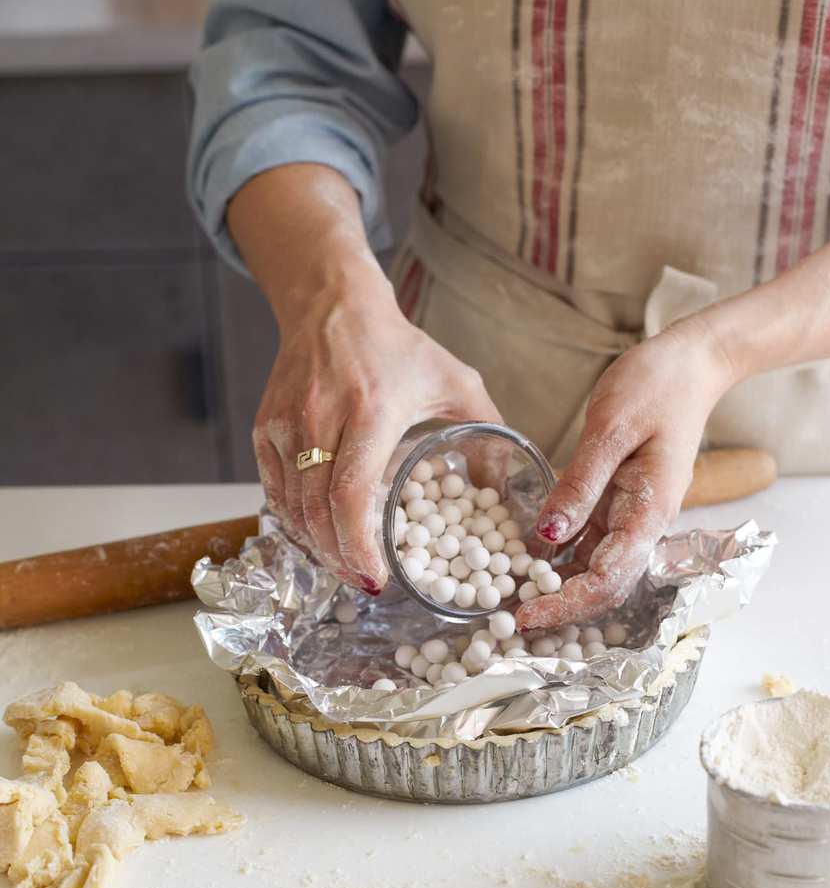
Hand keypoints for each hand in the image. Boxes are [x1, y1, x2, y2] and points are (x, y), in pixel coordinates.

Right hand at [253, 286, 500, 592]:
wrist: (333, 304)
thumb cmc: (399, 346)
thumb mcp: (455, 381)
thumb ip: (488, 432)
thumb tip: (507, 487)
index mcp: (371, 410)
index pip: (352, 494)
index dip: (359, 546)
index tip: (376, 577)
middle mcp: (322, 418)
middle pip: (318, 512)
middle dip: (340, 559)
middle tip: (366, 583)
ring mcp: (287, 423)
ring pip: (292, 507)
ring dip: (317, 547)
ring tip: (345, 566)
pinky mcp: (266, 427)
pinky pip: (275, 490)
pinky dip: (294, 522)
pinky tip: (318, 537)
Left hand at [516, 317, 736, 628]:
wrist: (693, 363)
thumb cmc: (656, 385)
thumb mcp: (610, 429)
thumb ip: (580, 483)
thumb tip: (548, 536)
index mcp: (649, 510)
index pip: (607, 578)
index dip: (565, 602)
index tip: (524, 614)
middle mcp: (645, 521)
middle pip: (604, 584)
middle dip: (560, 605)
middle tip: (510, 616)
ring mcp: (634, 513)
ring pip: (596, 566)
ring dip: (559, 586)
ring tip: (513, 593)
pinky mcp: (622, 500)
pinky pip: (591, 539)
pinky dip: (562, 556)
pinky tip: (529, 558)